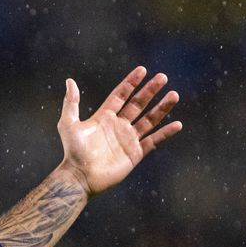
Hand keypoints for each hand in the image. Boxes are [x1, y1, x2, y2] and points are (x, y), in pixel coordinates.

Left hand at [57, 66, 181, 197]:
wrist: (80, 176)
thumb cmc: (72, 151)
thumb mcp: (68, 124)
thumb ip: (71, 103)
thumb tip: (69, 81)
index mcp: (104, 117)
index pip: (120, 96)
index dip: (131, 83)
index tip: (142, 70)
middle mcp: (118, 126)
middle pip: (138, 104)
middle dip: (150, 91)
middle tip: (162, 77)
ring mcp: (128, 139)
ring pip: (149, 120)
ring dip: (162, 108)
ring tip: (174, 95)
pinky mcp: (135, 153)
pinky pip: (153, 141)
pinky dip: (165, 133)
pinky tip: (177, 124)